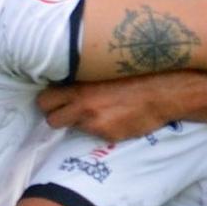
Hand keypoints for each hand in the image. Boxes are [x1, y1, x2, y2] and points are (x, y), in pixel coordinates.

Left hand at [38, 73, 201, 140]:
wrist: (162, 91)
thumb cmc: (135, 74)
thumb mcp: (102, 70)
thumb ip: (82, 79)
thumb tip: (66, 83)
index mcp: (79, 89)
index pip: (44, 100)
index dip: (48, 101)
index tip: (54, 98)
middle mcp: (83, 108)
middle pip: (51, 119)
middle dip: (56, 115)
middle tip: (66, 109)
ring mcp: (96, 124)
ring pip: (72, 127)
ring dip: (79, 121)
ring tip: (95, 110)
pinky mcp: (109, 135)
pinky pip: (95, 133)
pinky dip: (100, 127)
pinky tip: (113, 116)